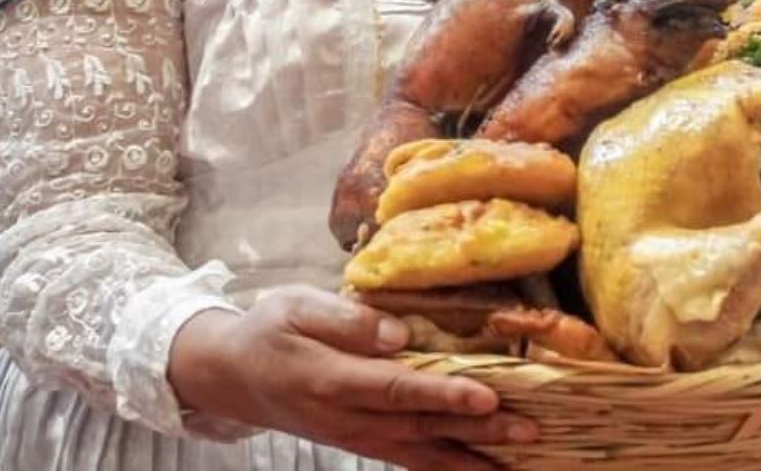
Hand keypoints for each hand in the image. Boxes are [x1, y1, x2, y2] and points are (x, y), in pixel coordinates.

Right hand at [168, 285, 535, 468]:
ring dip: (471, 456)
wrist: (231, 376)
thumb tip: (398, 332)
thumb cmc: (268, 330)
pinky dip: (447, 467)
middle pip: (420, 427)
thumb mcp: (294, 307)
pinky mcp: (361, 441)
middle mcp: (346, 417)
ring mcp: (354, 436)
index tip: (487, 395)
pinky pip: (409, 459)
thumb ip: (345, 319)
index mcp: (331, 378)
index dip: (443, 395)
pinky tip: (482, 469)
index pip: (397, 388)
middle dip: (476, 430)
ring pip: (420, 450)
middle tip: (528, 429)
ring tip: (521, 457)